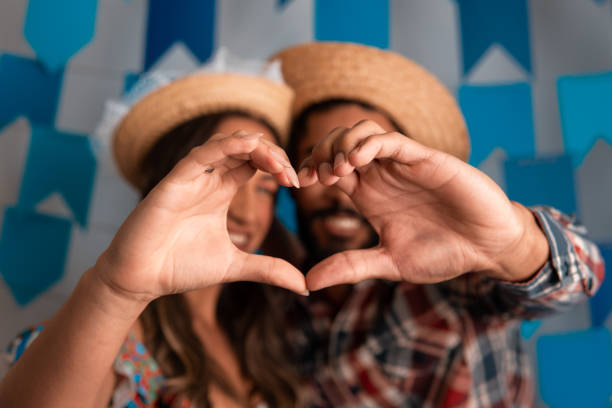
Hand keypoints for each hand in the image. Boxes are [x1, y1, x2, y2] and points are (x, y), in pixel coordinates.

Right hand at [96, 131, 307, 301]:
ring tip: (277, 161)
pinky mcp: (172, 183)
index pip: (254, 164)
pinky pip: (200, 156)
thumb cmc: (180, 267)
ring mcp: (190, 179)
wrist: (141, 279)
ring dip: (254, 147)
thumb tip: (305, 286)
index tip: (296, 183)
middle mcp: (207, 180)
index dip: (277, 165)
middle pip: (244, 150)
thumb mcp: (235, 266)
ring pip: (224, 146)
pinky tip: (249, 145)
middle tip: (291, 174)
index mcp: (221, 192)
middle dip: (272, 155)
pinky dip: (225, 147)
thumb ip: (269, 270)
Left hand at [298, 120, 549, 289]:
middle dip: (320, 152)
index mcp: (368, 194)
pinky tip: (356, 162)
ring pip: (361, 132)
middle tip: (315, 175)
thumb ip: (351, 266)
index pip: (329, 167)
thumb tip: (308, 282)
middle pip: (339, 143)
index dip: (310, 167)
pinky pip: (390, 139)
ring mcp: (401, 164)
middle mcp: (381, 174)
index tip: (297, 182)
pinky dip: (368, 144)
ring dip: (341, 144)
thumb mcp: (389, 262)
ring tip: (337, 170)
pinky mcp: (424, 158)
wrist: (487, 248)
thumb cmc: (443, 253)